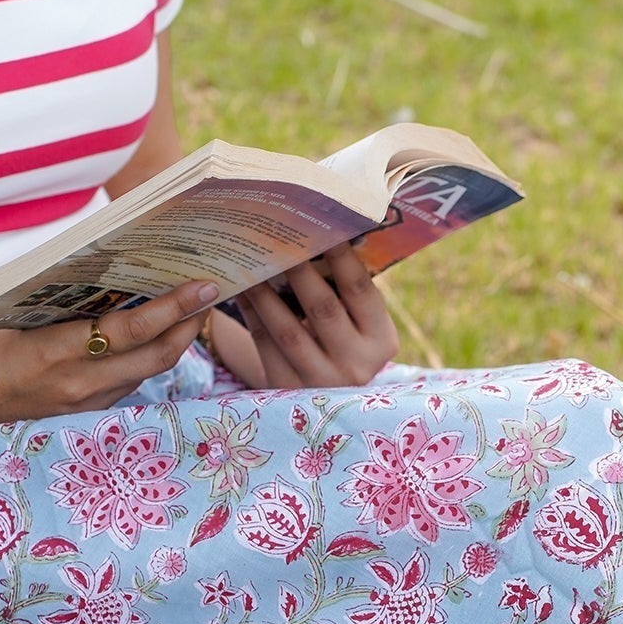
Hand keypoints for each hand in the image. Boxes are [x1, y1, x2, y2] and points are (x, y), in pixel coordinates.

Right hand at [0, 279, 219, 435]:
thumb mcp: (18, 308)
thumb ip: (65, 290)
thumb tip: (114, 259)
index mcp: (60, 350)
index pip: (132, 330)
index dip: (173, 309)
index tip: (203, 286)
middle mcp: (82, 381)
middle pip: (158, 356)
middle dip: (190, 324)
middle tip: (211, 293)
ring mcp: (89, 399)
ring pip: (151, 371)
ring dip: (177, 340)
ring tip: (193, 309)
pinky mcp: (90, 408)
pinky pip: (133, 380)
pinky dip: (151, 355)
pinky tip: (160, 333)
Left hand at [235, 244, 397, 389]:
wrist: (325, 398)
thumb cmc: (342, 344)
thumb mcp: (358, 326)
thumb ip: (346, 292)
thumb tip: (320, 235)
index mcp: (381, 342)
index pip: (360, 290)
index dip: (340, 255)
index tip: (322, 225)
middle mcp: (357, 366)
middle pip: (323, 308)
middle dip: (297, 269)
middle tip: (277, 237)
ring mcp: (322, 382)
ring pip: (288, 330)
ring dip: (264, 292)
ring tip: (248, 262)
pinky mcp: (289, 391)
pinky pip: (266, 346)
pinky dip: (251, 315)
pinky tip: (240, 290)